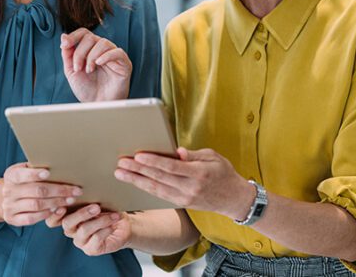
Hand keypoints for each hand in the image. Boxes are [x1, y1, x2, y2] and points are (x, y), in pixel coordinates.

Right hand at [0, 163, 82, 225]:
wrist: (4, 198)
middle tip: (76, 190)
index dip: (34, 174)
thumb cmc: (23, 181)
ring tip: (70, 200)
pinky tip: (57, 210)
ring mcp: (9, 206)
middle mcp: (8, 191)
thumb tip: (58, 161)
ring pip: (36, 205)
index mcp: (11, 175)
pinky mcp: (12, 219)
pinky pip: (31, 218)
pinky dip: (45, 214)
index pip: (22, 174)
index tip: (48, 173)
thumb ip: (35, 167)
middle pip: (36, 190)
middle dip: (58, 190)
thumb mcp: (24, 170)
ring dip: (56, 202)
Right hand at [47, 203, 131, 255]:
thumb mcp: (98, 201)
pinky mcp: (91, 249)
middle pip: (67, 223)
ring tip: (112, 215)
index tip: (62, 206)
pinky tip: (112, 225)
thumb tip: (86, 188)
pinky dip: (105, 230)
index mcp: (68, 217)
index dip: (54, 214)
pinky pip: (95, 239)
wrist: (125, 225)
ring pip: (83, 230)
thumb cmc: (109, 210)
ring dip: (99, 221)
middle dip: (81, 214)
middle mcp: (71, 230)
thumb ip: (88, 198)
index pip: (53, 219)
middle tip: (96, 207)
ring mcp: (80, 241)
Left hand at [61, 28, 131, 101]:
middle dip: (80, 52)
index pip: (84, 33)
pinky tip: (98, 64)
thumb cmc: (87, 89)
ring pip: (103, 43)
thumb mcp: (71, 70)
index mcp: (91, 49)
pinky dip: (106, 56)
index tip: (64, 46)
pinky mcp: (124, 63)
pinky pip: (117, 52)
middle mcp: (103, 50)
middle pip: (90, 37)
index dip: (73, 36)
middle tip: (78, 68)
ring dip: (91, 56)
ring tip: (89, 70)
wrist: (97, 105)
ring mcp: (114, 55)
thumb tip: (63, 36)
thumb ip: (67, 54)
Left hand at [114, 148, 255, 219]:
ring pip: (156, 189)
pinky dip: (146, 188)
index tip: (137, 156)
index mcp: (199, 173)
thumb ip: (193, 155)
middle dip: (138, 170)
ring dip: (136, 181)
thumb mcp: (213, 157)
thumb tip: (177, 152)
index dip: (153, 161)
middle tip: (121, 163)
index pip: (171, 167)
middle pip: (159, 178)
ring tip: (121, 173)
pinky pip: (160, 196)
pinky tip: (134, 182)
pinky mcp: (181, 203)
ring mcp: (185, 198)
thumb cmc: (224, 173)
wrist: (234, 199)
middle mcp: (190, 188)